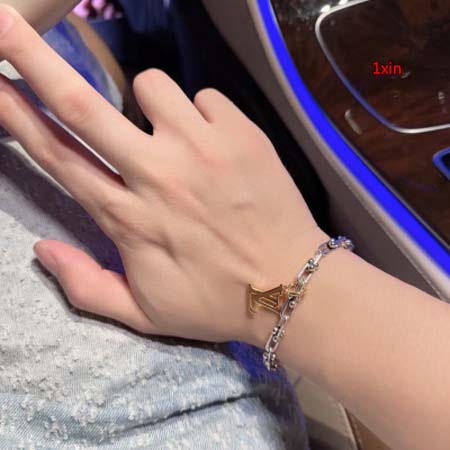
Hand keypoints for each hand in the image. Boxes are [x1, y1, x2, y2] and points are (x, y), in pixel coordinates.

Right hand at [0, 5, 327, 345]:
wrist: (291, 286)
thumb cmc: (215, 302)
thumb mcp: (144, 314)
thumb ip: (85, 286)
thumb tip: (40, 249)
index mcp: (127, 216)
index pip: (57, 156)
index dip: (15, 114)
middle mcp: (156, 172)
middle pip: (82, 105)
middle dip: (34, 58)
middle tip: (2, 22)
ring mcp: (201, 147)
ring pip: (151, 86)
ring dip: (149, 104)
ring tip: (172, 138)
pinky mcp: (240, 133)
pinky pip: (203, 96)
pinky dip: (201, 115)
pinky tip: (215, 146)